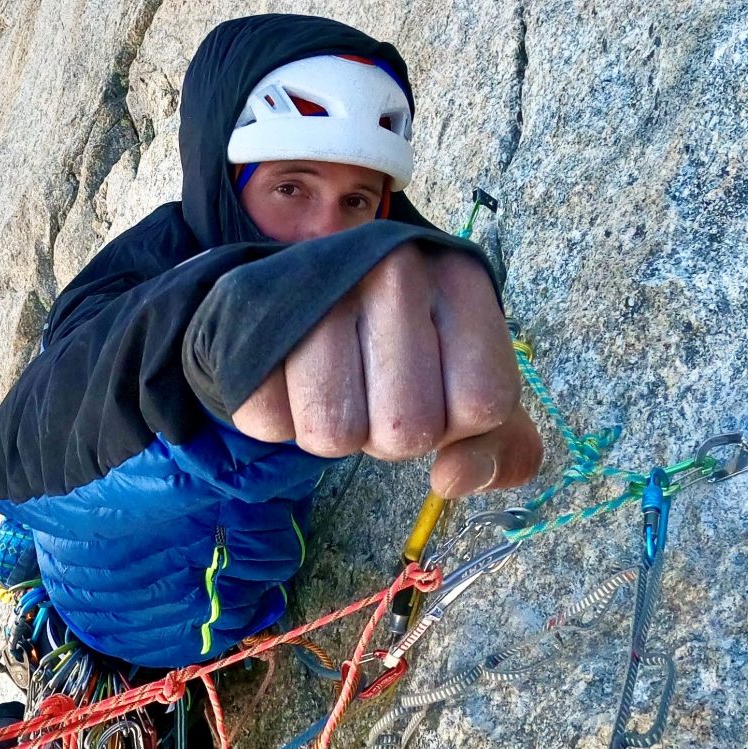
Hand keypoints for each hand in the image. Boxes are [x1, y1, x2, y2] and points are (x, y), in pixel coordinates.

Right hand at [233, 244, 542, 496]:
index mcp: (459, 279)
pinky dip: (280, 419)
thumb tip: (452, 480)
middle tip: (374, 389)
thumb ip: (497, 444)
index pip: (482, 404)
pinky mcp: (250, 315)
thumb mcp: (467, 376)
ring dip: (333, 432)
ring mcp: (317, 288)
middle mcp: (392, 268)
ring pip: (334, 436)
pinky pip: (270, 424)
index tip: (437, 390)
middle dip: (389, 433)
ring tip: (332, 383)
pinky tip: (290, 376)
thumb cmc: (400, 339)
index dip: (459, 423)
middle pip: (407, 430)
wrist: (302, 283)